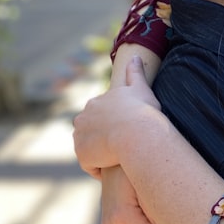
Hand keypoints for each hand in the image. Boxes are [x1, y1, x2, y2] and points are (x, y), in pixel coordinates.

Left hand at [73, 56, 162, 177]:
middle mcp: (83, 118)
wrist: (138, 134)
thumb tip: (137, 57)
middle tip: (124, 146)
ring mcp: (81, 137)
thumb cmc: (142, 111)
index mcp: (95, 102)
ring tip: (119, 158)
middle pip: (91, 131)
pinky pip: (91, 165)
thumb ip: (136, 73)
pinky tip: (115, 167)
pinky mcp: (82, 155)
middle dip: (103, 138)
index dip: (113, 124)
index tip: (127, 131)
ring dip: (101, 153)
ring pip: (90, 148)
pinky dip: (100, 167)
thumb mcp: (141, 89)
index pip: (100, 115)